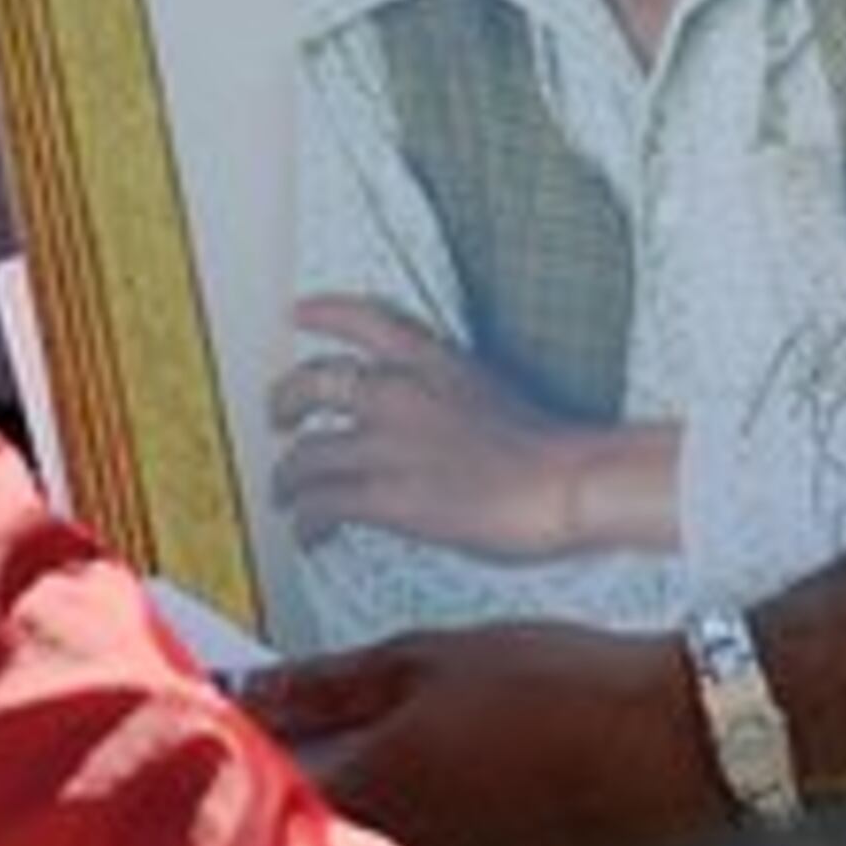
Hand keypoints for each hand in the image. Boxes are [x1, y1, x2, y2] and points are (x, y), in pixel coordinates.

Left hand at [237, 620, 710, 845]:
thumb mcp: (432, 658)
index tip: (200, 751)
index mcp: (362, 795)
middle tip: (253, 782)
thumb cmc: (549, 684)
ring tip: (330, 808)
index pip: (251, 808)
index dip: (219, 782)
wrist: (666, 745)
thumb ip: (328, 683)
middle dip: (261, 829)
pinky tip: (404, 836)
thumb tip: (242, 691)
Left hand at [271, 296, 645, 558]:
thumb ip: (444, 394)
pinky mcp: (388, 497)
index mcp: (437, 361)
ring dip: (287, 478)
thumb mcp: (490, 390)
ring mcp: (391, 445)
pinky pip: (321, 506)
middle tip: (279, 418)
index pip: (366, 320)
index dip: (324, 313)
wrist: (566, 484)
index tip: (297, 313)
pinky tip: (310, 532)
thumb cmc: (546, 446)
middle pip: (314, 383)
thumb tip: (416, 418)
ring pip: (305, 454)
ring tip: (286, 493)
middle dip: (285, 402)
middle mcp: (403, 394)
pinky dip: (307, 521)